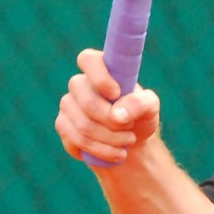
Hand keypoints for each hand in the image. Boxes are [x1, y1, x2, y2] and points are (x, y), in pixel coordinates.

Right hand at [56, 47, 161, 166]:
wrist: (130, 144)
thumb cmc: (139, 118)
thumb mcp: (150, 108)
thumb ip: (140, 104)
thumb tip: (117, 114)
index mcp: (101, 70)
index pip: (88, 60)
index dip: (99, 76)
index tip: (116, 93)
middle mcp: (80, 85)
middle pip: (86, 101)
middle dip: (112, 122)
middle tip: (130, 130)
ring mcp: (68, 105)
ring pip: (83, 126)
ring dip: (110, 140)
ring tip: (128, 142)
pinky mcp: (63, 126)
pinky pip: (76, 140)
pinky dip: (101, 151)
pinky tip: (115, 153)